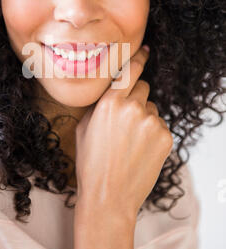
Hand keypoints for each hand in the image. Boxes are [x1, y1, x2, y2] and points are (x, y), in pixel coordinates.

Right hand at [75, 45, 173, 221]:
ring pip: (152, 109)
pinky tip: (140, 151)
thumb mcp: (83, 127)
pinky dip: (153, 134)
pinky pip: (160, 126)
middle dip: (135, 99)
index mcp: (110, 102)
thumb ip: (99, 105)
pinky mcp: (165, 137)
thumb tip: (111, 93)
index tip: (145, 51)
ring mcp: (152, 122)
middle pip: (143, 88)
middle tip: (125, 122)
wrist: (108, 197)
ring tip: (131, 143)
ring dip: (144, 119)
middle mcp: (133, 107)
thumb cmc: (90, 164)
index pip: (130, 70)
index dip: (139, 59)